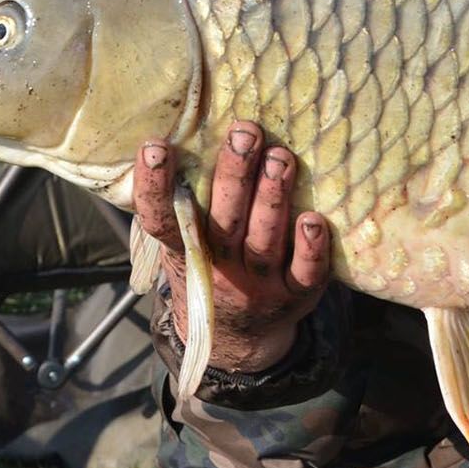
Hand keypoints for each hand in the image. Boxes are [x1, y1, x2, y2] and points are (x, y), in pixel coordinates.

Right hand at [131, 123, 329, 373]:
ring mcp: (260, 284)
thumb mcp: (185, 242)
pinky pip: (306, 273)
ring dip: (272, 198)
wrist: (238, 337)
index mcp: (185, 251)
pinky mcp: (297, 294)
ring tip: (280, 157)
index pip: (161, 220)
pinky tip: (315, 219)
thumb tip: (181, 130)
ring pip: (264, 242)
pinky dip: (311, 248)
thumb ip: (183, 200)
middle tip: (244, 133)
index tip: (154, 145)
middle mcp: (221, 268)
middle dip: (234, 176)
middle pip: (225, 223)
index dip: (154, 186)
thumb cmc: (212, 264)